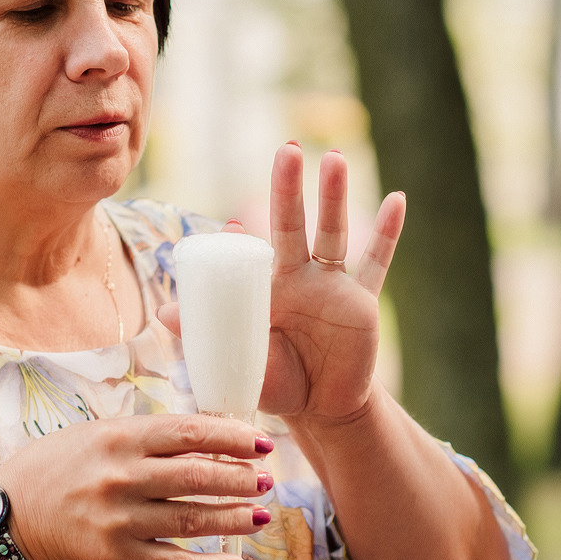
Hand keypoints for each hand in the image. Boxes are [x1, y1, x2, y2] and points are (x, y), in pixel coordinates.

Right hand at [0, 414, 272, 559]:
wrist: (10, 517)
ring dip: (233, 519)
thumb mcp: (98, 435)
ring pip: (191, 520)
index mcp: (119, 437)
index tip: (262, 443)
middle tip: (267, 481)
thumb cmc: (59, 467)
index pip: (190, 434)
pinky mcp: (116, 557)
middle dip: (240, 479)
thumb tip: (210, 438)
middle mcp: (121, 477)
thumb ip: (148, 437)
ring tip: (259, 516)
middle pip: (197, 477)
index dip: (232, 439)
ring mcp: (119, 520)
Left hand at [159, 145, 404, 427]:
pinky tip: (398, 199)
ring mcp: (332, 285)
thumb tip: (162, 313)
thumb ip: (206, 337)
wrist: (322, 409)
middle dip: (288, 188)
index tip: (233, 224)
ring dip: (334, 196)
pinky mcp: (362, 301)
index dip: (243, 237)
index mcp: (265, 287)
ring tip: (334, 159)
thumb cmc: (275, 383)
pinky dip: (388, 232)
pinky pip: (377, 262)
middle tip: (286, 151)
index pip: (252, 252)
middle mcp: (298, 277)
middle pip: (293, 224)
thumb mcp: (238, 361)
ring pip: (334, 232)